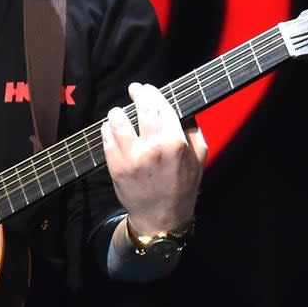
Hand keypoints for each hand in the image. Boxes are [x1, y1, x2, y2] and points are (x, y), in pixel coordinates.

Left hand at [101, 82, 207, 232]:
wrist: (161, 217)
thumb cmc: (182, 187)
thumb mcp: (199, 159)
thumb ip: (194, 133)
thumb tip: (183, 112)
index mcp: (175, 143)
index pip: (162, 107)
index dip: (153, 94)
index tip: (148, 89)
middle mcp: (153, 147)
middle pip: (141, 109)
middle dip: (137, 94)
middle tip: (135, 89)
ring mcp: (132, 157)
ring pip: (119, 122)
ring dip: (118, 113)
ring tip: (118, 112)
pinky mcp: (116, 166)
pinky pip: (107, 139)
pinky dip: (108, 129)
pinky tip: (111, 127)